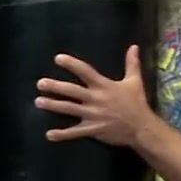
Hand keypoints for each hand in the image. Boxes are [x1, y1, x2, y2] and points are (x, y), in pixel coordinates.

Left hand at [35, 45, 152, 146]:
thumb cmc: (137, 103)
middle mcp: (96, 99)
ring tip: (38, 102)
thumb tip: (134, 46)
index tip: (57, 59)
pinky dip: (62, 134)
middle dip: (55, 87)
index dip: (71, 64)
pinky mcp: (93, 129)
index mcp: (104, 86)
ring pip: (69, 109)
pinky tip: (49, 134)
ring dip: (53, 105)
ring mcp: (93, 115)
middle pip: (72, 91)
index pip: (85, 71)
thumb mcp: (135, 81)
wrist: (142, 127)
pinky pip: (75, 132)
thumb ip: (132, 63)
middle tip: (40, 83)